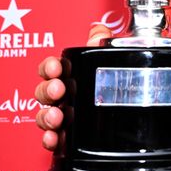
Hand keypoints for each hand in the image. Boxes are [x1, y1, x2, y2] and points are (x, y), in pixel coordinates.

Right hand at [33, 23, 111, 150]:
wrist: (127, 120)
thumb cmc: (109, 87)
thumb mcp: (106, 64)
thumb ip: (100, 45)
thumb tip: (97, 31)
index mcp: (69, 78)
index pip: (50, 69)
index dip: (49, 67)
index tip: (56, 68)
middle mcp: (62, 98)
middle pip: (43, 93)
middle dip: (47, 91)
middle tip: (58, 90)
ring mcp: (62, 117)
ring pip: (45, 116)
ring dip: (46, 116)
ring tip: (56, 117)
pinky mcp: (66, 137)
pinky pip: (53, 139)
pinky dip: (51, 139)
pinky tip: (55, 139)